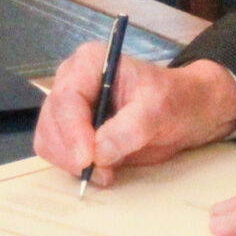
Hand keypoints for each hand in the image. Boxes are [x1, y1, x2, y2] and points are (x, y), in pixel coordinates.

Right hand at [33, 43, 235, 185]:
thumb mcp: (159, 109)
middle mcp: (72, 81)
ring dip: (71, 163)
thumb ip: (129, 129)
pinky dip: (73, 167)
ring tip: (106, 172)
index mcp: (90, 63)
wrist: (186, 111)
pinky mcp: (71, 131)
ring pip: (48, 140)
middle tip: (101, 172)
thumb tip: (98, 153)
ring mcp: (69, 107)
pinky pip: (58, 153)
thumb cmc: (176, 100)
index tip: (88, 159)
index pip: (67, 98)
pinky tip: (102, 171)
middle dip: (71, 151)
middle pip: (51, 121)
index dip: (73, 131)